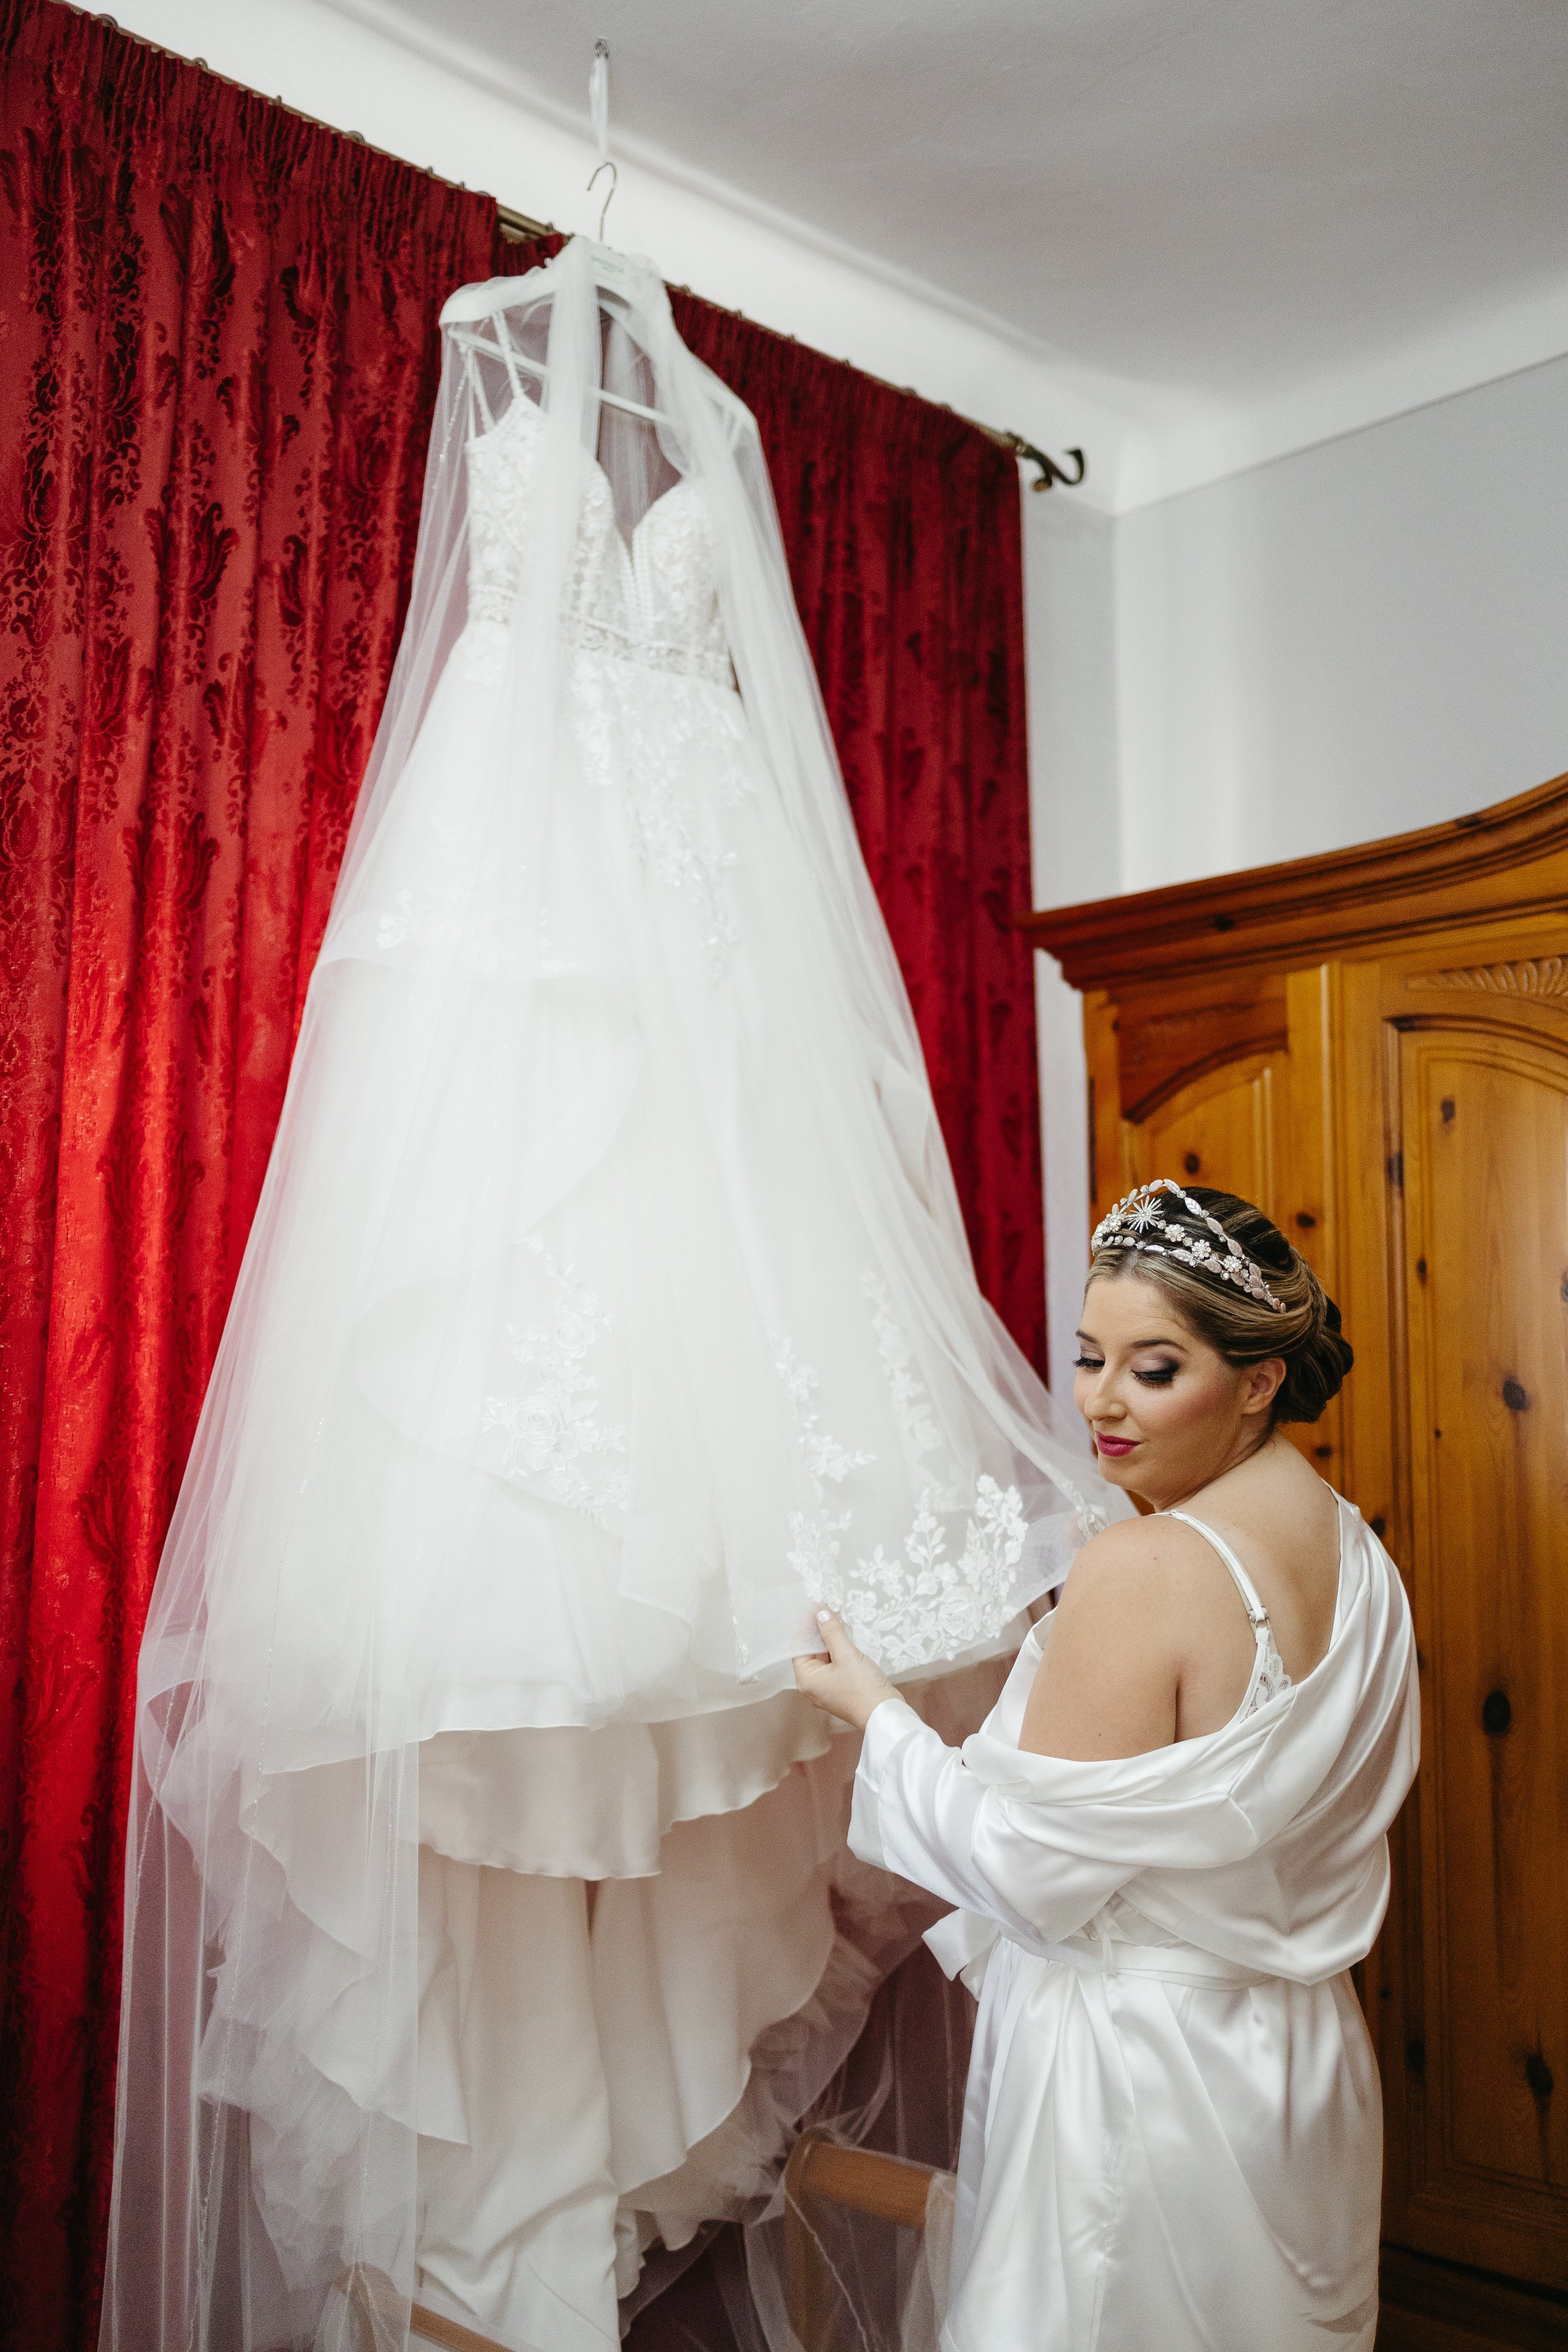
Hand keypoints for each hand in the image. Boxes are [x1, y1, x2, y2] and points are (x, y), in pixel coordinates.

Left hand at [793, 1610, 897, 1730]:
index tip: (818, 1607)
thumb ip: (832, 1632)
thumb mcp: (847, 1655)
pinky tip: (846, 1637)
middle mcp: (812, 1686)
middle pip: (810, 1652)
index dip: (808, 1625)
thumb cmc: (863, 1688)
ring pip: (823, 1658)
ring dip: (829, 1639)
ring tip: (838, 1619)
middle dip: (819, 1631)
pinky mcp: (839, 1689)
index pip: (800, 1646)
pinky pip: (833, 1665)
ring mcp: (825, 1689)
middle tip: (829, 1610)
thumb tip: (821, 1614)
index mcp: (806, 1679)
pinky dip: (837, 1651)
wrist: (884, 1713)